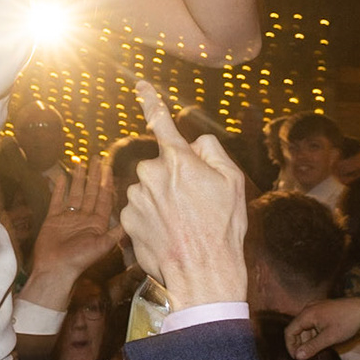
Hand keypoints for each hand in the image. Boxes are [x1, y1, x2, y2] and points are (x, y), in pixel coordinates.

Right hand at [17, 155, 116, 310]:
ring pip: (75, 192)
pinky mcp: (53, 218)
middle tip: (97, 158)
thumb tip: (132, 220)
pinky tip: (61, 177)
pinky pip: (57, 199)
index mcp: (97, 223)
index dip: (107, 182)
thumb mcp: (102, 246)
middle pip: (90, 191)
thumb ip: (116, 232)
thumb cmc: (79, 261)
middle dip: (94, 175)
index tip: (109, 167)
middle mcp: (84, 218)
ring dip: (78, 178)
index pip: (104, 198)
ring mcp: (69, 217)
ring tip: (80, 162)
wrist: (55, 270)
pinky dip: (59, 188)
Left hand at [119, 79, 248, 306]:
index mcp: (179, 160)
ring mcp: (136, 197)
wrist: (204, 275)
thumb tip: (195, 143)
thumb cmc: (223, 229)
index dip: (151, 101)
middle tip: (194, 205)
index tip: (140, 84)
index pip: (162, 123)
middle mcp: (151, 174)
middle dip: (173, 178)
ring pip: (148, 189)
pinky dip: (150, 218)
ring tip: (182, 224)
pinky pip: (138, 210)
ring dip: (160, 200)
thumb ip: (212, 152)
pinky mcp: (126, 219)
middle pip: (160, 166)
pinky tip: (167, 233)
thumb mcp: (233, 183)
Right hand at [284, 297, 359, 359]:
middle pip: (296, 328)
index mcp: (307, 314)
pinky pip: (313, 323)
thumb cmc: (347, 322)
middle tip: (305, 357)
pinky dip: (314, 334)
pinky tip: (322, 342)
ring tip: (314, 352)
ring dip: (307, 340)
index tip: (296, 357)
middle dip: (299, 343)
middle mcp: (309, 309)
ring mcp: (317, 308)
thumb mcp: (329, 338)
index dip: (290, 346)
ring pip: (305, 327)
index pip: (289, 331)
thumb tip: (297, 356)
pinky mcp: (324, 310)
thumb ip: (312, 347)